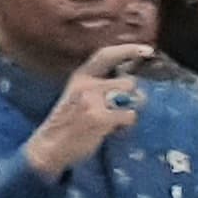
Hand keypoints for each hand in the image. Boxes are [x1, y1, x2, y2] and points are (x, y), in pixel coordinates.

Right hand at [24, 43, 156, 178]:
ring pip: (132, 98)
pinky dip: (126, 125)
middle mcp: (86, 85)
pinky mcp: (101, 117)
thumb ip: (98, 86)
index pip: (105, 55)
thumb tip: (130, 82)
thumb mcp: (76, 96)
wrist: (49, 147)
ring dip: (130, 110)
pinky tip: (113, 130)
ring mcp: (93, 101)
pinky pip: (130, 116)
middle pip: (128, 81)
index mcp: (79, 77)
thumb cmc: (67, 123)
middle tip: (123, 108)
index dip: (128, 50)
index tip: (147, 50)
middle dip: (132, 95)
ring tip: (116, 120)